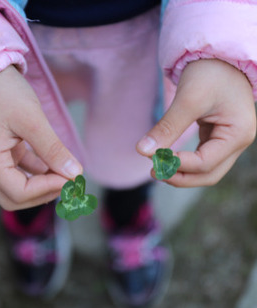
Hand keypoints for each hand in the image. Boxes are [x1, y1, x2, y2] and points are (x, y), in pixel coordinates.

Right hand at [0, 65, 82, 209]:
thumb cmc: (3, 91)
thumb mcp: (32, 120)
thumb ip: (53, 149)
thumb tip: (75, 173)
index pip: (18, 193)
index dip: (48, 189)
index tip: (71, 178)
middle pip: (15, 198)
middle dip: (44, 193)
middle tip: (68, 181)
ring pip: (17, 188)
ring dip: (41, 185)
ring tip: (64, 173)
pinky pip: (18, 172)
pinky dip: (36, 173)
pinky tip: (53, 164)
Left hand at [136, 59, 255, 186]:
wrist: (219, 56)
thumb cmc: (209, 73)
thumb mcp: (188, 100)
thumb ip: (167, 127)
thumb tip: (142, 151)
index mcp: (238, 134)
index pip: (206, 163)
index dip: (179, 166)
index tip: (154, 160)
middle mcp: (238, 142)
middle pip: (208, 174)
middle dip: (180, 177)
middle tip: (154, 172)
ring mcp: (228, 141)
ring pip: (205, 170)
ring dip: (181, 173)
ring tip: (157, 167)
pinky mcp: (217, 137)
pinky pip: (201, 158)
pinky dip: (184, 162)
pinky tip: (166, 158)